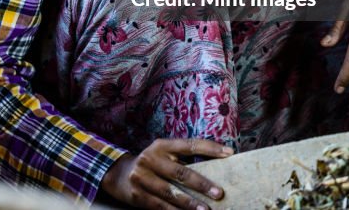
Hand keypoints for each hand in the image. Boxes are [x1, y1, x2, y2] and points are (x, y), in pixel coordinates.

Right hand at [101, 138, 232, 209]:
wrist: (119, 175)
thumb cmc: (151, 164)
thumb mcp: (163, 154)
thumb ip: (182, 159)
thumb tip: (215, 168)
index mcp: (161, 145)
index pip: (189, 145)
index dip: (210, 148)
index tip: (229, 153)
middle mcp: (150, 159)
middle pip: (179, 172)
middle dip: (200, 184)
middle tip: (218, 193)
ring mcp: (142, 177)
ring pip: (170, 193)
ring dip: (190, 203)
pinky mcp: (138, 195)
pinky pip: (160, 206)